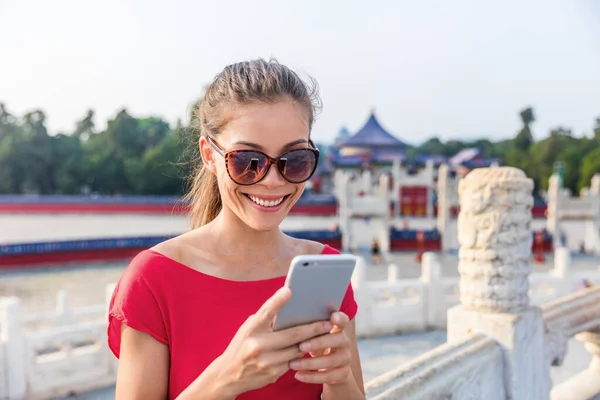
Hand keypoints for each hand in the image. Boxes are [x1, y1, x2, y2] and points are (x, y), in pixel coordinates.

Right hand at [213, 287, 333, 396]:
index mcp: (251, 329)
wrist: (228, 375)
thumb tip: (289, 307)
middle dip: (313, 328)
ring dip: (311, 341)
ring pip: (296, 349)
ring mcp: (266, 361)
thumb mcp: (248, 329)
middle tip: (328, 322)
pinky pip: (293, 361)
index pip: (266, 312)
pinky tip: (309, 347)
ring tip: (324, 333)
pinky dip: (301, 354)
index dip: (277, 301)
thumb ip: (265, 320)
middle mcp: (258, 345)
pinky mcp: (272, 374)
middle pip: (292, 334)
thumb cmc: (242, 345)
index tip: (289, 290)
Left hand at [288, 311, 352, 384]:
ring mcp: (345, 358)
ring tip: (292, 364)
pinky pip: (328, 376)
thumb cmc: (315, 345)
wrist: (328, 369)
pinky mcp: (343, 374)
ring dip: (310, 363)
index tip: (332, 317)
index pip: (343, 320)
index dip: (340, 318)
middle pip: (338, 339)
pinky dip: (311, 377)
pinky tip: (298, 375)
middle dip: (319, 342)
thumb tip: (288, 321)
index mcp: (337, 328)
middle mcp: (345, 342)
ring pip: (331, 360)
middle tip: (301, 346)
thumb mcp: (313, 336)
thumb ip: (308, 328)